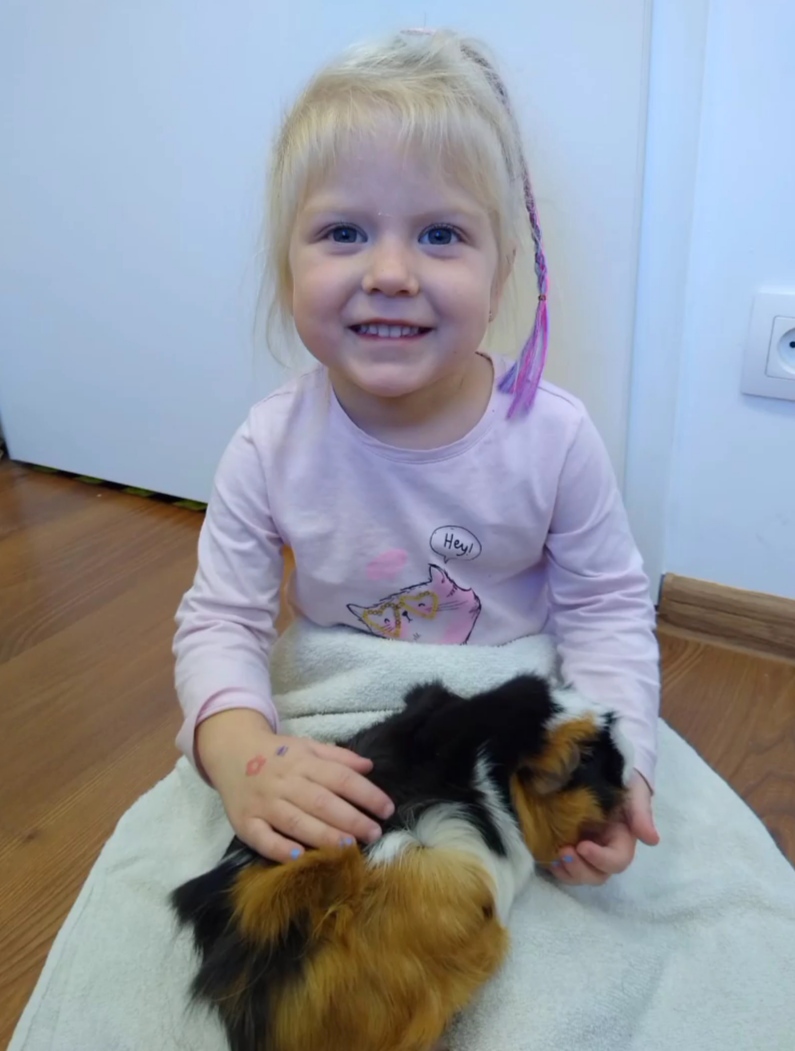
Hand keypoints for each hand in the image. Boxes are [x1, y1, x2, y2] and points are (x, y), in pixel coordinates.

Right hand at [196, 709, 394, 863]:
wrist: (230, 752)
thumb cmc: (277, 754)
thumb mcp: (307, 746)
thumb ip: (338, 757)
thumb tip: (370, 766)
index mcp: (303, 761)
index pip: (341, 778)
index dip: (366, 793)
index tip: (387, 808)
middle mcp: (285, 782)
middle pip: (322, 801)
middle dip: (351, 819)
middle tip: (374, 833)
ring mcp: (264, 803)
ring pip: (296, 821)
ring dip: (323, 835)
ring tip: (349, 846)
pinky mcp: (245, 822)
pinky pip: (262, 838)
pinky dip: (279, 848)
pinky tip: (298, 857)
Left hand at [549, 770, 658, 885]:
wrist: (604, 764)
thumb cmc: (624, 780)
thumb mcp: (635, 792)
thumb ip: (641, 814)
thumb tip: (652, 840)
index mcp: (622, 841)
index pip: (616, 861)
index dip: (600, 859)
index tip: (583, 846)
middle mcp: (604, 849)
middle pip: (597, 875)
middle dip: (581, 869)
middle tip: (565, 852)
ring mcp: (586, 848)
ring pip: (580, 874)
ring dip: (567, 871)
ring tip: (554, 856)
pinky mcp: (568, 842)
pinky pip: (563, 865)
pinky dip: (555, 867)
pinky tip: (547, 857)